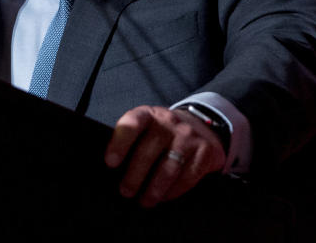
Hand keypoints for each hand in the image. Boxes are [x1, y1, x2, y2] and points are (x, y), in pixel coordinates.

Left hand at [104, 105, 225, 207]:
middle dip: (135, 175)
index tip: (111, 163)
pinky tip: (164, 197)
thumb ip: (132, 140)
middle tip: (126, 191)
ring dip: (154, 189)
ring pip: (169, 167)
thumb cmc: (164, 133)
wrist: (202, 127)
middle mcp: (169, 122)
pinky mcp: (205, 152)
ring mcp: (189, 136)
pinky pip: (188, 177)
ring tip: (145, 200)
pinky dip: (173, 191)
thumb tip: (114, 169)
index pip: (132, 124)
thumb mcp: (147, 127)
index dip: (120, 143)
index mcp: (149, 115)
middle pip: (149, 150)